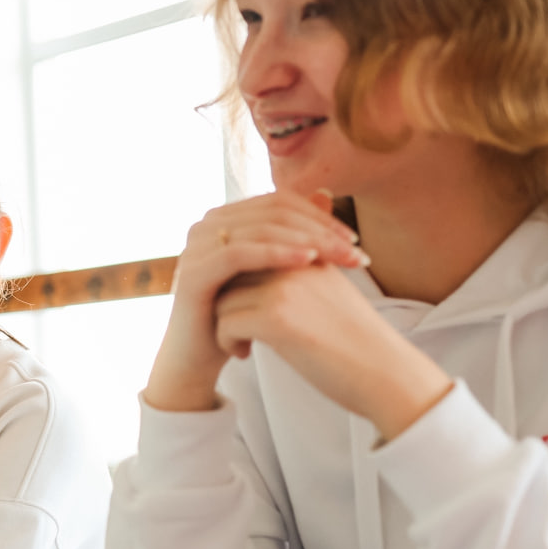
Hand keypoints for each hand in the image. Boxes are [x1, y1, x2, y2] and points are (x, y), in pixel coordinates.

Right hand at [145, 190, 363, 412]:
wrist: (199, 357)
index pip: (279, 202)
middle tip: (354, 252)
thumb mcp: (273, 270)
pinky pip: (238, 253)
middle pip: (272, 212)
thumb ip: (294, 234)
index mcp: (224, 219)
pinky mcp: (193, 272)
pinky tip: (307, 261)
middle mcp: (206, 226)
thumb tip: (326, 192)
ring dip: (306, 240)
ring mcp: (196, 247)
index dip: (319, 216)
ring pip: (259, 229)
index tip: (354, 241)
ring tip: (339, 258)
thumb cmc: (239, 314)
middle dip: (319, 229)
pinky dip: (275, 253)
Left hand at [212, 262, 451, 439]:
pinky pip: (226, 322)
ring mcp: (285, 287)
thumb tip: (275, 244)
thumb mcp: (330, 287)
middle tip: (236, 325)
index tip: (242, 304)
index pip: (249, 250)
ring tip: (244, 342)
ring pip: (222, 297)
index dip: (237, 280)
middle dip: (226, 298)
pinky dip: (227, 341)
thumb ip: (302, 265)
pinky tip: (245, 353)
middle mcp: (296, 260)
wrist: (386, 373)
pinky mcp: (277, 317)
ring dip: (224, 323)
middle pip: (231, 271)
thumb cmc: (356, 336)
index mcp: (309, 249)